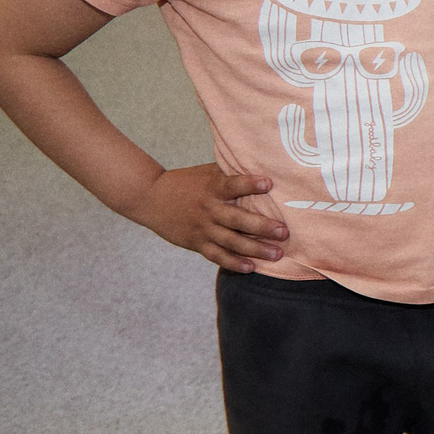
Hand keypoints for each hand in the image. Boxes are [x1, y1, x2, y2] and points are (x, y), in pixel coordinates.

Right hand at [125, 165, 287, 269]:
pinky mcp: (196, 243)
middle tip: (283, 231)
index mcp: (212, 188)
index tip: (268, 183)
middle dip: (261, 226)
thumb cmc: (188, 183)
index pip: (232, 185)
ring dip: (255, 249)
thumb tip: (264, 166)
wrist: (150, 197)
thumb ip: (231, 173)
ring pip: (231, 241)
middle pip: (236, 219)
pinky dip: (233, 262)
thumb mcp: (207, 173)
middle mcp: (208, 209)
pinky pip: (216, 255)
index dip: (249, 184)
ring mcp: (202, 228)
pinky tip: (250, 267)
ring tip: (277, 254)